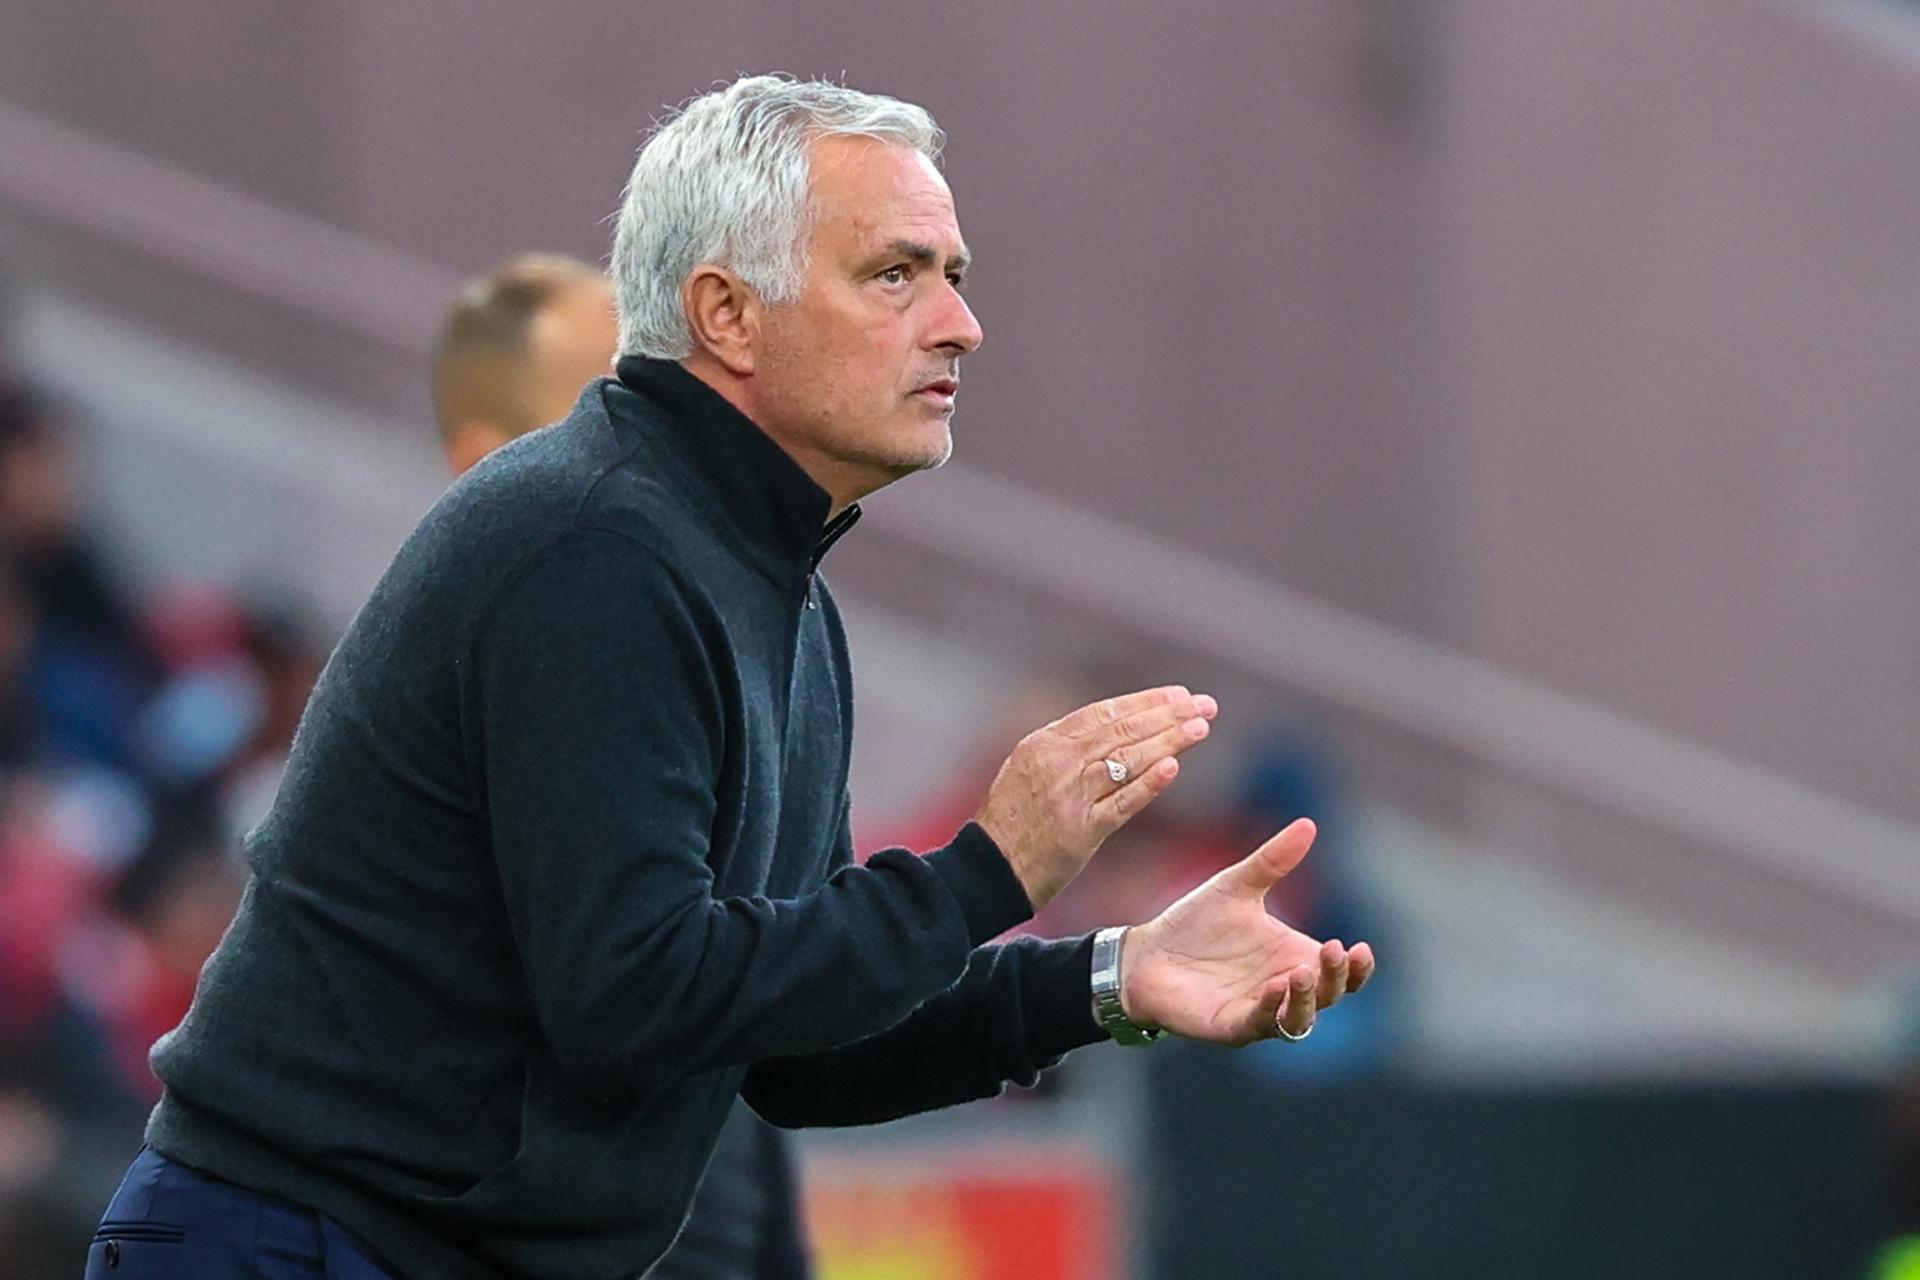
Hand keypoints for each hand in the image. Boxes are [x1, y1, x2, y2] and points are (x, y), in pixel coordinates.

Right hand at [973, 685, 1217, 909]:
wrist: (986, 870)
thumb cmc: (1011, 823)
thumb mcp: (1027, 770)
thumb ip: (1066, 750)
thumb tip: (1111, 732)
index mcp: (1044, 742)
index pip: (1104, 712)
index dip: (1146, 701)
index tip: (1180, 695)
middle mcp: (1058, 762)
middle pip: (1122, 729)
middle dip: (1168, 715)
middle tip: (1205, 706)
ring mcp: (1070, 795)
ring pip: (1127, 759)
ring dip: (1168, 742)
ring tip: (1200, 729)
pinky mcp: (1080, 830)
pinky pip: (1121, 803)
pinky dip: (1149, 785)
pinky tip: (1174, 769)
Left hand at [1119, 818, 1374, 1044]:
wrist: (1146, 952)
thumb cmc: (1195, 924)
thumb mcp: (1236, 886)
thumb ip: (1272, 861)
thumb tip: (1308, 823)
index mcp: (1293, 958)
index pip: (1341, 974)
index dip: (1358, 968)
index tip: (1360, 948)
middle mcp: (1283, 989)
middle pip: (1328, 995)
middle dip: (1337, 978)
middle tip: (1334, 951)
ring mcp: (1259, 1011)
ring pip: (1299, 1019)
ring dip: (1307, 999)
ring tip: (1302, 972)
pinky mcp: (1231, 1026)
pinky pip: (1258, 1024)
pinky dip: (1269, 1009)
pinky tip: (1272, 987)